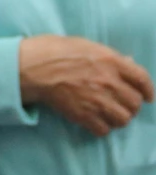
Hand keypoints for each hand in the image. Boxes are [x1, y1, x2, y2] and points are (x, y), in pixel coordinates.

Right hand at [19, 35, 154, 135]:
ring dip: (118, 118)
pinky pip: (104, 129)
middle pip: (134, 103)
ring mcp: (97, 100)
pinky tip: (95, 121)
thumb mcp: (84, 45)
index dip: (148, 90)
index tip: (148, 97)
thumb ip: (108, 56)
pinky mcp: (84, 115)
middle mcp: (109, 81)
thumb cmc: (52, 51)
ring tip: (110, 115)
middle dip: (131, 105)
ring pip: (123, 119)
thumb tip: (128, 63)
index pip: (142, 79)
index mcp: (110, 61)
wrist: (30, 67)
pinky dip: (102, 127)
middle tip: (122, 105)